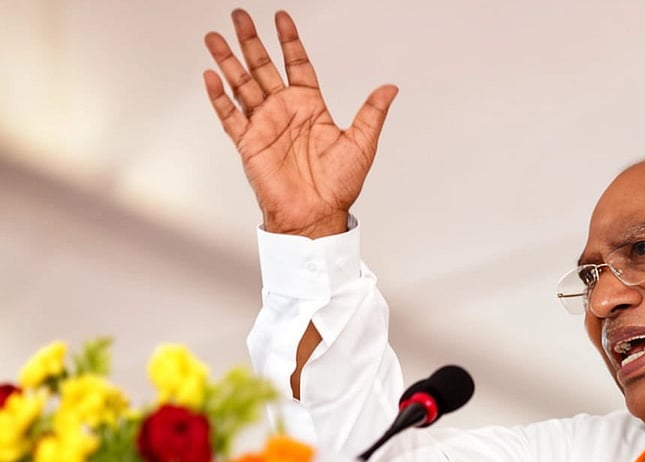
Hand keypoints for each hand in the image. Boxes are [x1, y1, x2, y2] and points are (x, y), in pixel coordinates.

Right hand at [203, 9, 397, 237]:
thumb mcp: (362, 143)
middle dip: (251, 41)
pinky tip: (211, 76)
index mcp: (310, 107)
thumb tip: (390, 88)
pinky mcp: (249, 143)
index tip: (282, 17)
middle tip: (239, 16)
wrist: (316, 215)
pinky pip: (230, 116)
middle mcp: (285, 112)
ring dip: (228, 61)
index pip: (297, 64)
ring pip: (242, 85)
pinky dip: (219, 97)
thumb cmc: (338, 186)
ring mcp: (265, 125)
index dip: (289, 41)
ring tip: (215, 37)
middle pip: (263, 67)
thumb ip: (372, 112)